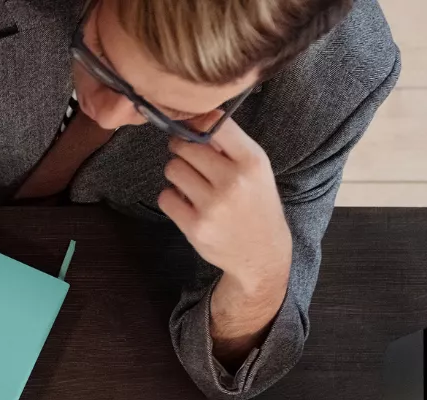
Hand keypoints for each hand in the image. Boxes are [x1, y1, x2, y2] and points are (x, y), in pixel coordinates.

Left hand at [157, 120, 291, 300]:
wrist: (261, 252)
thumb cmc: (256, 204)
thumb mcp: (257, 169)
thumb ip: (230, 145)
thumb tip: (193, 119)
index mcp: (252, 161)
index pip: (216, 124)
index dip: (197, 123)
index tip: (193, 129)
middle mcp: (233, 180)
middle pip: (186, 147)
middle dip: (182, 150)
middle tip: (189, 159)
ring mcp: (212, 205)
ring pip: (173, 169)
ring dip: (177, 174)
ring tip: (192, 184)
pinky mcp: (195, 226)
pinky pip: (165, 197)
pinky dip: (172, 198)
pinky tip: (187, 203)